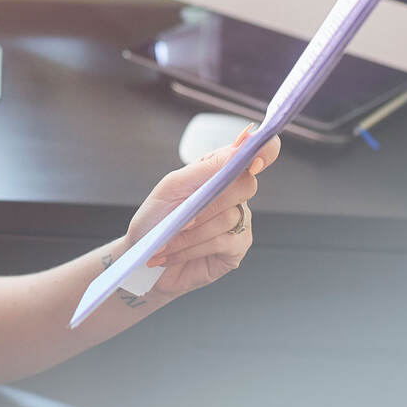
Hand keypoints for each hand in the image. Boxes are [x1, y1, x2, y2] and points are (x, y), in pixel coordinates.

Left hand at [122, 125, 281, 299]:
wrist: (142, 257)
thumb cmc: (155, 218)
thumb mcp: (172, 187)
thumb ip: (206, 168)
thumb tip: (239, 150)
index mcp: (220, 171)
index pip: (258, 153)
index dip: (264, 152)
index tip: (253, 160)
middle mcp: (235, 194)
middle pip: (245, 185)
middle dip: (206, 205)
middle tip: (179, 219)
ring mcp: (240, 221)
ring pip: (227, 217)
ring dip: (189, 233)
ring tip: (163, 244)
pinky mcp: (237, 248)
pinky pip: (222, 241)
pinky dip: (191, 248)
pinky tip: (171, 255)